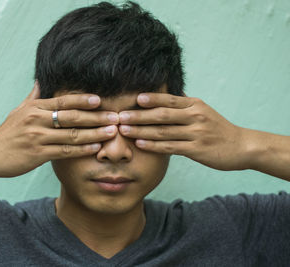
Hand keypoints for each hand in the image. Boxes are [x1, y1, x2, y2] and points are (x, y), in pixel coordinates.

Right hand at [0, 82, 118, 176]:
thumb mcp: (17, 111)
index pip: (63, 101)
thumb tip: (39, 80)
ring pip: (71, 135)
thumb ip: (32, 97)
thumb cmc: (6, 133)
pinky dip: (81, 149)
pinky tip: (94, 148)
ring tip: (111, 132)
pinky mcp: (38, 154)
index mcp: (34, 108)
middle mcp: (37, 120)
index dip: (83, 100)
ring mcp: (38, 137)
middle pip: (72, 117)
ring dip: (94, 133)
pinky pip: (64, 151)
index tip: (100, 100)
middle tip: (115, 117)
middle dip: (96, 117)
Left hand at [118, 93, 249, 170]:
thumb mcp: (202, 111)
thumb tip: (161, 98)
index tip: (134, 99)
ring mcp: (196, 133)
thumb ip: (183, 106)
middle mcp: (195, 116)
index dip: (151, 98)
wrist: (241, 147)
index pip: (169, 99)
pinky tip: (140, 143)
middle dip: (139, 115)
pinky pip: (170, 147)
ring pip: (163, 131)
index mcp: (195, 104)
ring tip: (124, 129)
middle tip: (121, 116)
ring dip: (141, 130)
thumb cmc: (217, 128)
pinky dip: (153, 145)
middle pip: (162, 115)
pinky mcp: (196, 150)